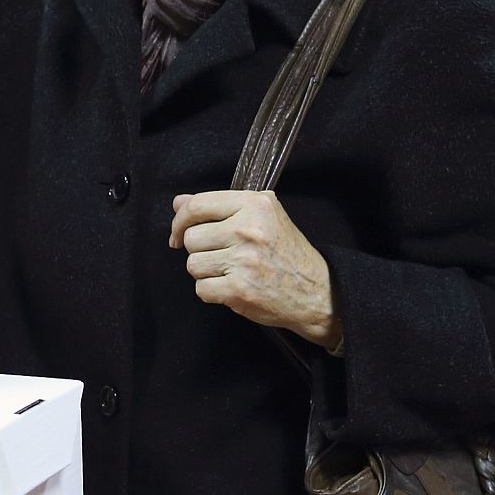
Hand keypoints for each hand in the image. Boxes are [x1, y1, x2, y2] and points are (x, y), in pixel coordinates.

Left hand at [169, 190, 341, 348]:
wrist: (316, 290)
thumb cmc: (287, 253)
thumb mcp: (261, 217)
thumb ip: (219, 206)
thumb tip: (179, 202)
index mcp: (255, 205)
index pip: (197, 205)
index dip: (180, 220)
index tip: (178, 232)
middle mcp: (248, 230)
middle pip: (191, 238)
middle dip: (200, 249)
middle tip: (222, 255)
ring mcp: (243, 261)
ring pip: (193, 264)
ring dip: (206, 271)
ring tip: (230, 270)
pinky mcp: (239, 290)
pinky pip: (201, 289)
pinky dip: (212, 291)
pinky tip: (232, 286)